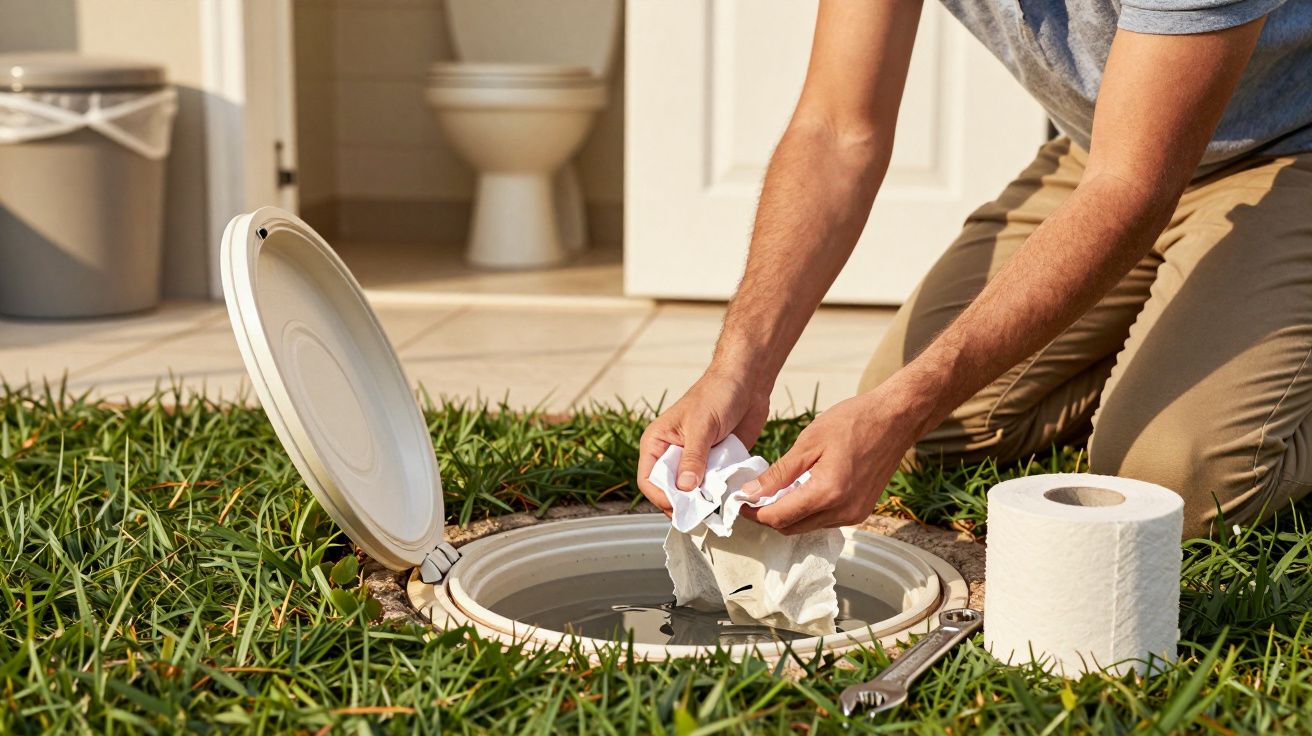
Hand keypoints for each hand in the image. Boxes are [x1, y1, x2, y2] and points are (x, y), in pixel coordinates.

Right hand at [636, 368, 771, 513]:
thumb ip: (693, 457)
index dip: (661, 497)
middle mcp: (672, 455)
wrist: (746, 383)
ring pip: (692, 493)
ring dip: (704, 500)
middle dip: (685, 503)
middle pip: (669, 491)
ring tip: (717, 504)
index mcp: (657, 442)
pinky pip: (712, 487)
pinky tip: (728, 494)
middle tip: (702, 510)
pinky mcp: (713, 464)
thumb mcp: (701, 426)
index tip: (682, 506)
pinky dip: (719, 493)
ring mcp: (693, 461)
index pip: (648, 480)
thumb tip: (685, 487)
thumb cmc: (717, 394)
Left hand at [739, 386, 921, 534]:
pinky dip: (808, 511)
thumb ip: (778, 473)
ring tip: (778, 489)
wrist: (895, 419)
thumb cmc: (854, 422)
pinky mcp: (861, 511)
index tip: (739, 501)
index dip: (753, 512)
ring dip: (789, 514)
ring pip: (807, 527)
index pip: (778, 517)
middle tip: (754, 495)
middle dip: (768, 515)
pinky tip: (802, 489)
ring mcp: (854, 514)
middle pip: (791, 528)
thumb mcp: (808, 442)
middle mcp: (842, 511)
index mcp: (827, 493)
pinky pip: (825, 520)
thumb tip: (751, 493)